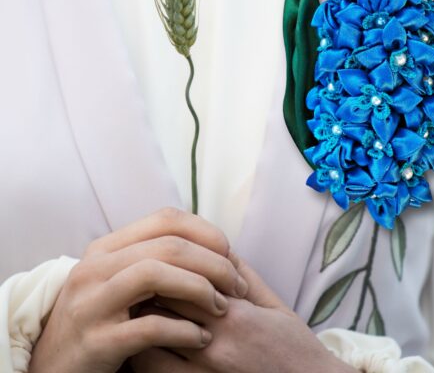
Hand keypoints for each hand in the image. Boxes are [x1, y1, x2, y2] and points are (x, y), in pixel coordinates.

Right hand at [29, 208, 248, 372]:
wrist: (51, 370)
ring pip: (156, 274)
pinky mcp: (95, 341)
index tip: (229, 253)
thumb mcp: (117, 281)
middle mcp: (94, 268)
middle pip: (168, 245)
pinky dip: (184, 330)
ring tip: (222, 307)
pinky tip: (202, 337)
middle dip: (214, 263)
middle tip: (238, 285)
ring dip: (200, 289)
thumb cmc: (100, 322)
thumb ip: (152, 259)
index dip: (206, 232)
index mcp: (106, 248)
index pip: (165, 219)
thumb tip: (209, 244)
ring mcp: (90, 303)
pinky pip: (149, 327)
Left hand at [129, 257, 355, 372]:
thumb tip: (215, 249)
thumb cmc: (293, 347)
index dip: (166, 269)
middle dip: (149, 292)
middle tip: (141, 284)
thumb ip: (243, 275)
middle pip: (162, 306)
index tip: (159, 263)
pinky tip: (149, 346)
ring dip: (141, 325)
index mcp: (238, 313)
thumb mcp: (274, 304)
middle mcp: (217, 343)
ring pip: (149, 341)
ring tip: (141, 315)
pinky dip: (145, 357)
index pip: (184, 280)